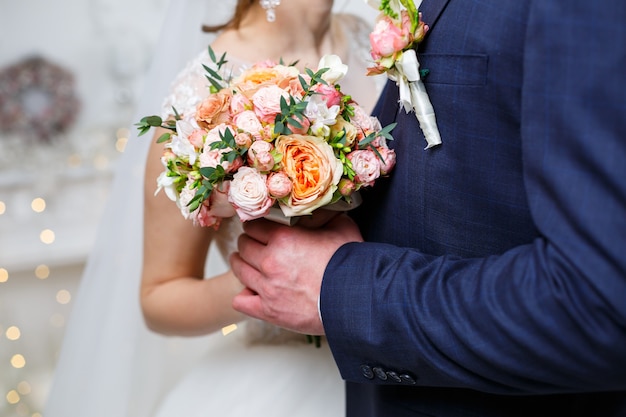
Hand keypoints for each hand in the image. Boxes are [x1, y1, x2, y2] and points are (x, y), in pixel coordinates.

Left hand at [230, 213, 362, 334]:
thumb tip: (319, 207)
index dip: (256, 226)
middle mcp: (270, 261)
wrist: (356, 298)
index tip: (259, 228)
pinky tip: (251, 292)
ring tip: (247, 263)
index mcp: (284, 239)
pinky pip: (241, 301)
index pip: (254, 226)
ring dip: (241, 264)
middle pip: (244, 246)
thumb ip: (324, 216)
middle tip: (253, 244)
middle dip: (247, 243)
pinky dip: (244, 296)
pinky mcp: (270, 311)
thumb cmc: (351, 263)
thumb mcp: (341, 228)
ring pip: (239, 270)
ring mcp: (268, 288)